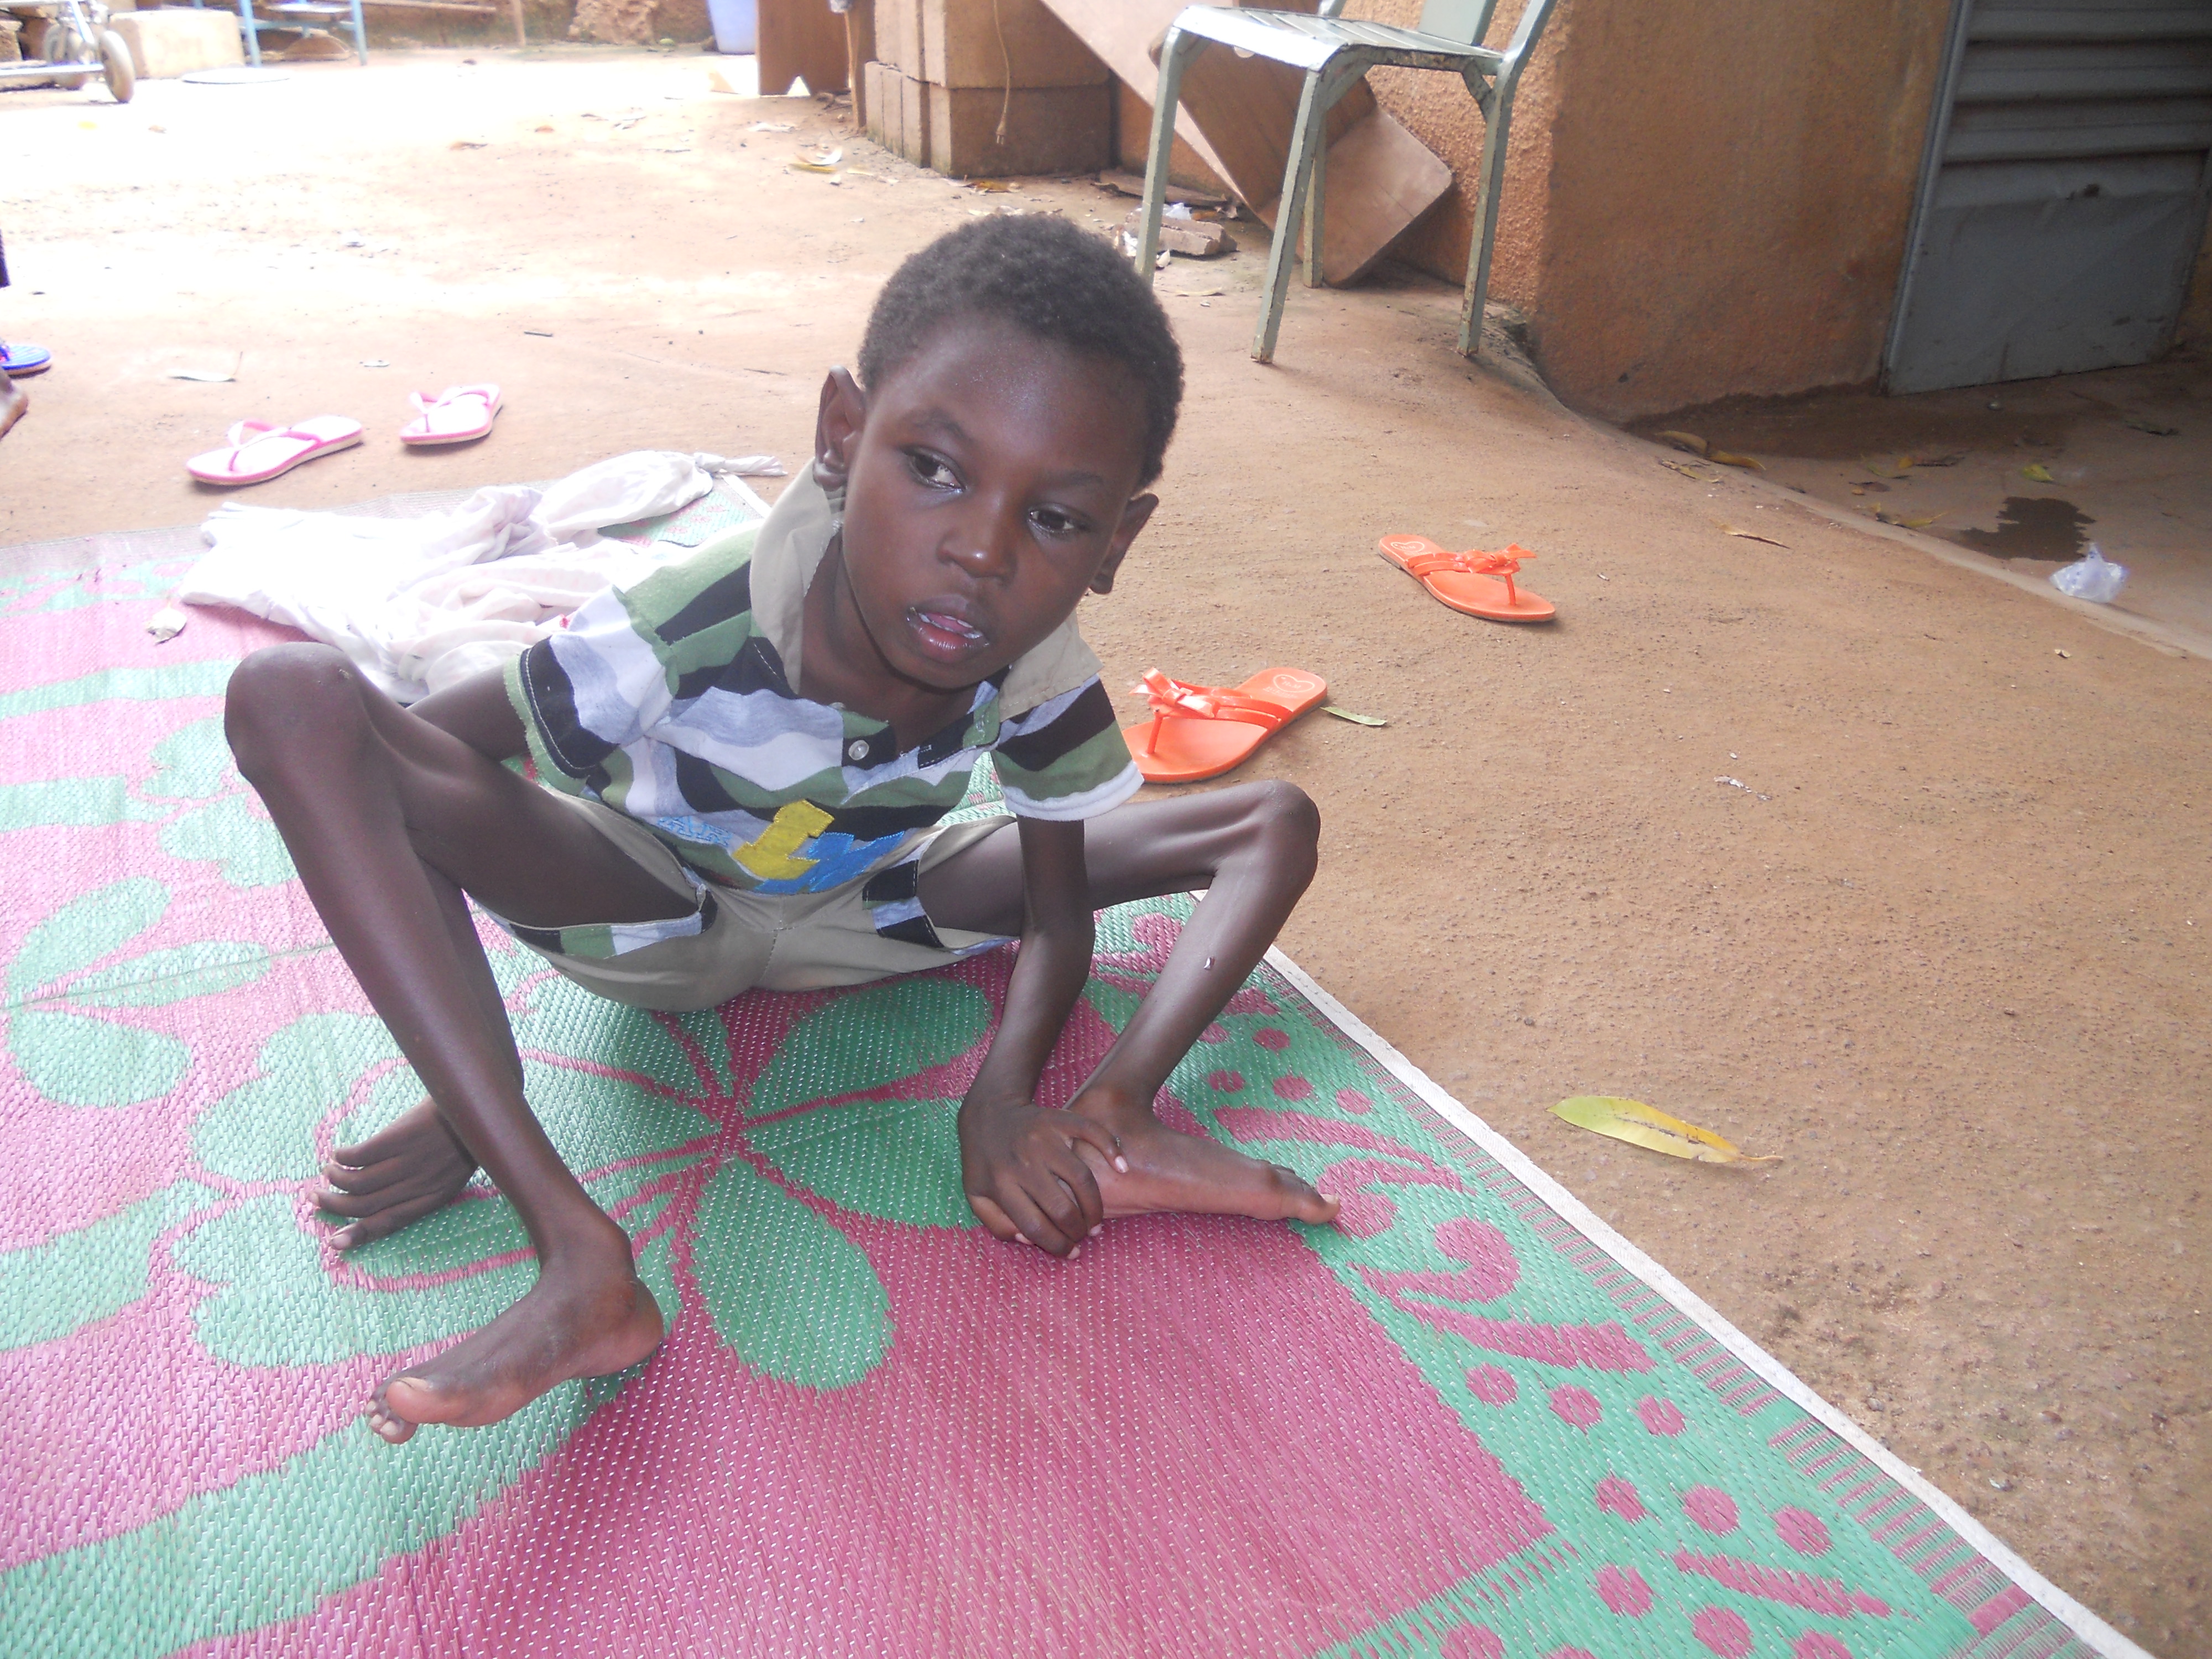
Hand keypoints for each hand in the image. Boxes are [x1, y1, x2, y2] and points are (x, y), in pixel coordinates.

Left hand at [958, 1096, 1128, 1257]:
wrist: (987, 1112)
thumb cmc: (984, 1161)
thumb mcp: (976, 1196)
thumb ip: (998, 1224)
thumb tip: (1029, 1240)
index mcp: (1000, 1184)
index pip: (1034, 1226)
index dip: (1056, 1245)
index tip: (1069, 1252)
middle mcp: (1022, 1162)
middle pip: (1061, 1208)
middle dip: (1077, 1231)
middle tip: (1083, 1237)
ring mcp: (1042, 1139)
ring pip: (1081, 1178)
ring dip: (1095, 1206)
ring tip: (1096, 1222)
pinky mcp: (1058, 1119)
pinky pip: (1091, 1132)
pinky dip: (1111, 1148)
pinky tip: (1121, 1168)